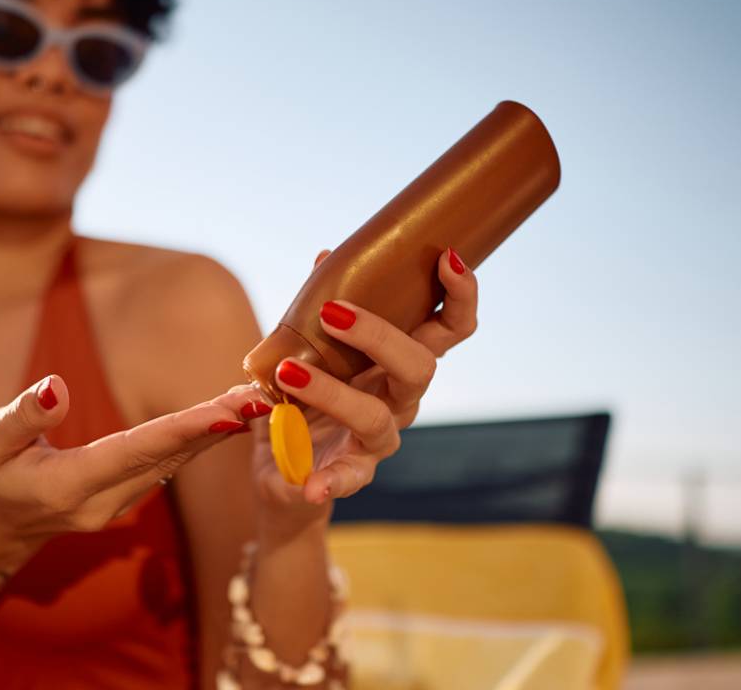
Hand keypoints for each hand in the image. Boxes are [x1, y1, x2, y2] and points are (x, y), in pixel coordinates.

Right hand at [0, 376, 262, 548]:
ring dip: (218, 431)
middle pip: (168, 458)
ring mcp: (121, 505)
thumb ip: (24, 416)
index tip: (227, 414)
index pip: (135, 451)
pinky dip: (202, 439)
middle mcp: (105, 502)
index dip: (183, 431)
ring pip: (177, 463)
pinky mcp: (131, 498)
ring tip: (256, 397)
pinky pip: (172, 465)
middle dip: (216, 427)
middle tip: (260, 397)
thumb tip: (56, 386)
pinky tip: (230, 415)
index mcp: (69, 486)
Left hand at [247, 247, 478, 514]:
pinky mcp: (352, 473)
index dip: (458, 296)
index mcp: (397, 361)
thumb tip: (325, 257)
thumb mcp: (302, 349)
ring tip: (288, 374)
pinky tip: (310, 483)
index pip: (447, 328)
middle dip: (381, 336)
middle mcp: (400, 398)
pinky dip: (331, 479)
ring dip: (333, 392)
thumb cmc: (302, 398)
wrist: (282, 469)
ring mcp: (380, 438)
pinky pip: (349, 478)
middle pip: (420, 366)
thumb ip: (315, 309)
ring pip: (375, 415)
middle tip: (332, 312)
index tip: (448, 258)